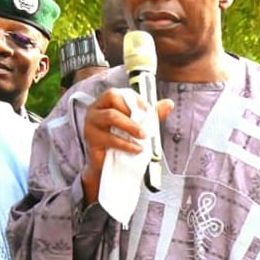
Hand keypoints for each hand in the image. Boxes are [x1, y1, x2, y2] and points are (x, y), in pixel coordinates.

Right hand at [81, 88, 172, 205]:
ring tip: (143, 136)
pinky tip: (137, 149)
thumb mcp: (138, 125)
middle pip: (113, 98)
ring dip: (131, 126)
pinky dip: (126, 144)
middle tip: (146, 125)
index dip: (135, 99)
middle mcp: (95, 109)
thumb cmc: (122, 142)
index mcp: (105, 102)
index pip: (119, 92)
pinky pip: (110, 138)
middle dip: (133, 111)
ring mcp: (91, 123)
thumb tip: (168, 103)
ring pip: (111, 116)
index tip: (149, 110)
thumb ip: (151, 114)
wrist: (109, 167)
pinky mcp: (91, 139)